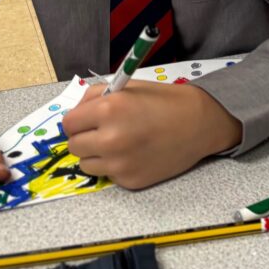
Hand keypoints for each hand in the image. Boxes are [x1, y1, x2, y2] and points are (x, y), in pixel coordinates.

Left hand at [63, 82, 240, 189]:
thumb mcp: (129, 87)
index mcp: (109, 109)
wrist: (200, 123)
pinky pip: (108, 175)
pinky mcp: (129, 181)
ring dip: (97, 155)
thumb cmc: (166, 101)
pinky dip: (116, 166)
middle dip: (85, 137)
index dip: (78, 120)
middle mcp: (110, 139)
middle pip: (73, 146)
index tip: (88, 120)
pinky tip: (135, 154)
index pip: (68, 123)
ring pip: (86, 164)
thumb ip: (96, 96)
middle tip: (105, 131)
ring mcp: (119, 164)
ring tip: (120, 143)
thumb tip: (75, 113)